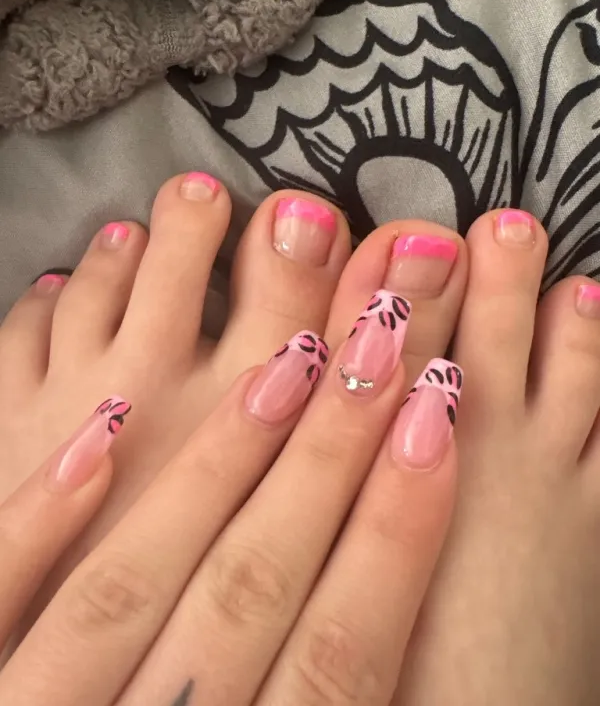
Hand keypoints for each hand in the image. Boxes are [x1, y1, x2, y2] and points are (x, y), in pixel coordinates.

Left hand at [0, 310, 460, 704]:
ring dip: (214, 469)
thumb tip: (384, 621)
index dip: (393, 538)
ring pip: (132, 582)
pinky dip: (40, 521)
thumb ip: (324, 705)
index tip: (434, 427)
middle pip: (249, 594)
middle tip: (377, 352)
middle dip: (325, 466)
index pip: (337, 659)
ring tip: (283, 364)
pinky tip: (99, 435)